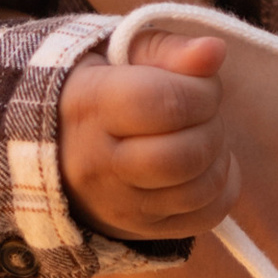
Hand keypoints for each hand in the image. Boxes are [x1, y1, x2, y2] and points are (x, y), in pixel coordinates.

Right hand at [59, 32, 234, 245]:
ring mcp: (119, 205)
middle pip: (185, 154)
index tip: (198, 82)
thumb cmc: (97, 89)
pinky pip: (206, 217)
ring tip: (201, 134)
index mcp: (89, 106)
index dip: (201, 90)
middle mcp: (98, 164)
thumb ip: (167, 48)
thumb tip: (214, 51)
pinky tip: (205, 165)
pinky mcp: (140, 229)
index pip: (166, 103)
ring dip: (218, 156)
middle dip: (211, 125)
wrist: (56, 150)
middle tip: (202, 111)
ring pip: (200, 189)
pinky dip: (221, 188)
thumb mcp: (119, 53)